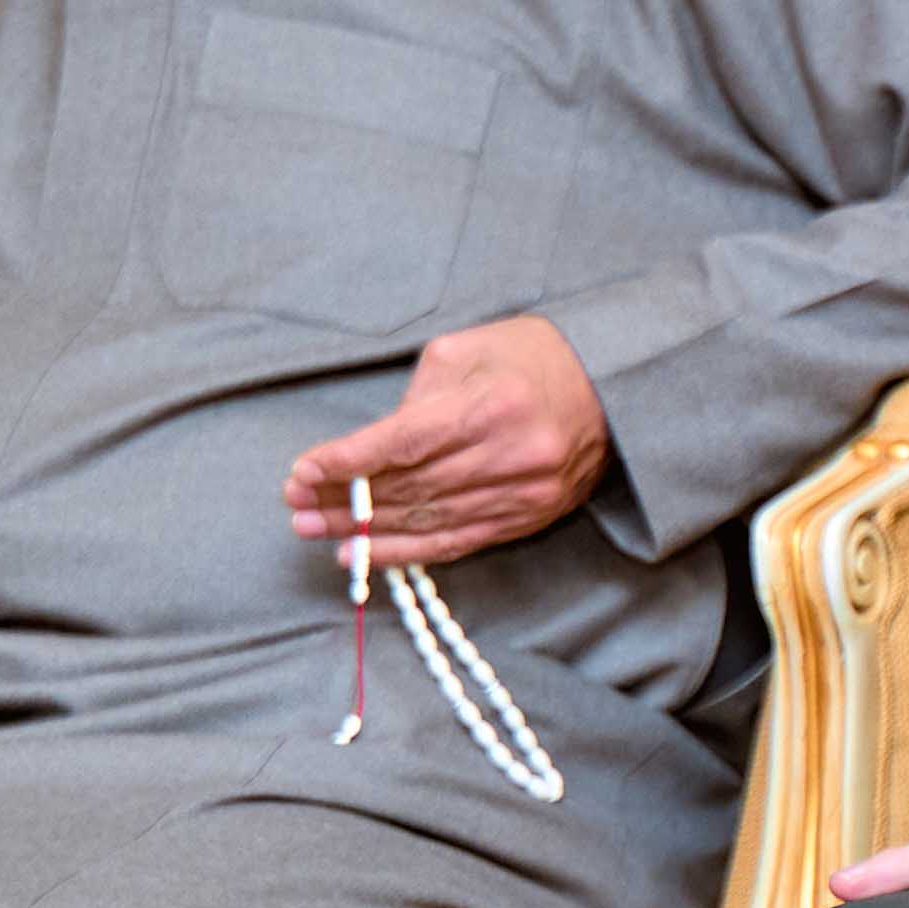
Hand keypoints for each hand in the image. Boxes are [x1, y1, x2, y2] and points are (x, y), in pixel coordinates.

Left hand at [284, 318, 609, 565]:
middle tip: (296, 506)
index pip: (402, 444)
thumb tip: (369, 451)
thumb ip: (415, 399)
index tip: (302, 473)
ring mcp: (523, 493)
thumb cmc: (530, 357)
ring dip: (365, 531)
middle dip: (344, 500)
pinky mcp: (529, 517)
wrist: (612, 385)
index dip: (347, 463)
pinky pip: (456, 543)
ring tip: (317, 532)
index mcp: (491, 404)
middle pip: (409, 488)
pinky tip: (367, 556)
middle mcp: (509, 455)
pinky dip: (407, 552)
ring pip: (427, 521)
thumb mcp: (466, 351)